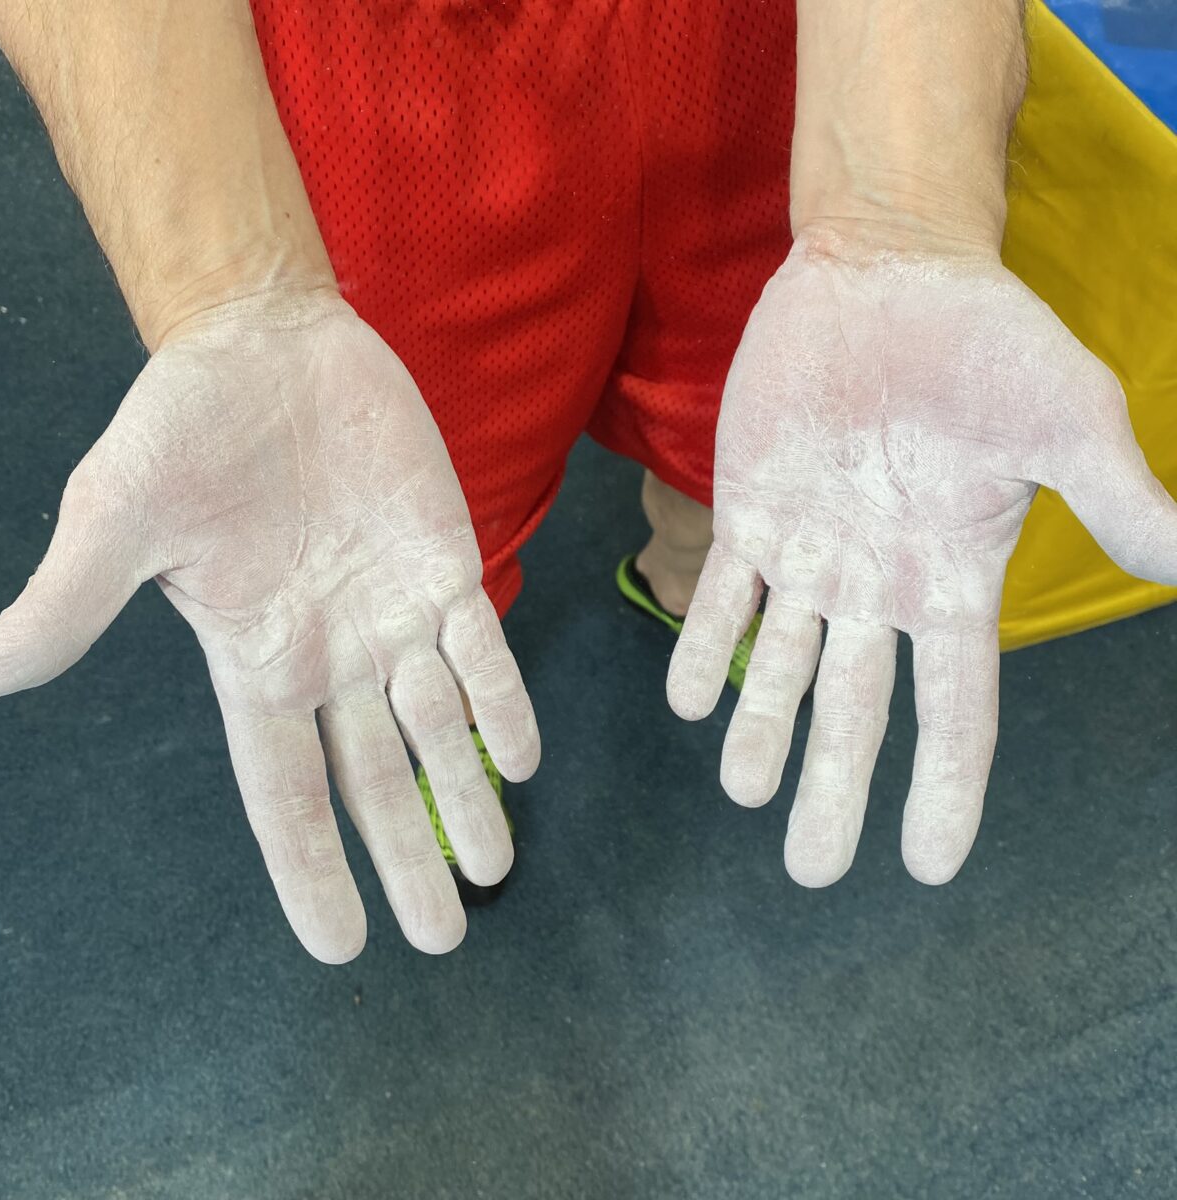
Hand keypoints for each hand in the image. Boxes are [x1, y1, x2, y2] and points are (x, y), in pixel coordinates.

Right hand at [0, 290, 539, 960]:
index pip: (285, 795)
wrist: (266, 346)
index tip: (345, 946)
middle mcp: (332, 658)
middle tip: (445, 937)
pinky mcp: (444, 564)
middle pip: (376, 782)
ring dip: (469, 797)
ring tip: (497, 869)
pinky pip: (483, 650)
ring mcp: (394, 616)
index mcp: (257, 665)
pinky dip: (504, 702)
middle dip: (410, 856)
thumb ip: (67, 606)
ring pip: (440, 729)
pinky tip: (524, 757)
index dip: (312, 871)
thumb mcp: (115, 521)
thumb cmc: (184, 428)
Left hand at [668, 235, 1176, 887]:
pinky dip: (701, 645)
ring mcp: (809, 554)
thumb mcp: (1068, 418)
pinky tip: (688, 699)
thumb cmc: (986, 339)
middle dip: (834, 787)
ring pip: (778, 665)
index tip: (928, 868)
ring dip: (761, 728)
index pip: (955, 709)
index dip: (945, 788)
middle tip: (810, 870)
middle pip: (855, 711)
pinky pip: (722, 596)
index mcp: (952, 581)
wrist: (888, 271)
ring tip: (747, 791)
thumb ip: (1119, 498)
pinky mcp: (750, 513)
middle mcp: (876, 586)